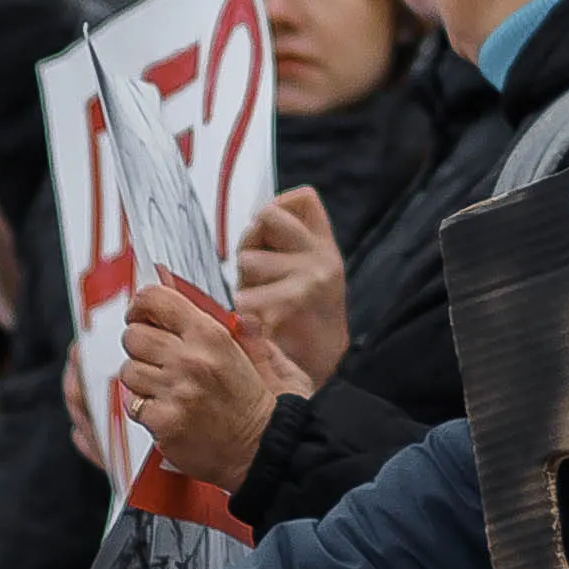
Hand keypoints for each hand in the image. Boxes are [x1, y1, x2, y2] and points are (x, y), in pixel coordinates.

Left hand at [121, 273, 305, 489]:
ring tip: (166, 387)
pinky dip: (144, 408)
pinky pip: (132, 404)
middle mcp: (190, 360)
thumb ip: (240, 328)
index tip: (142, 314)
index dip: (142, 305)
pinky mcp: (163, 422)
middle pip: (134, 335)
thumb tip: (228, 307)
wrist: (264, 452)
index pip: (155, 299)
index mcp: (212, 336)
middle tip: (157, 356)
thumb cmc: (263, 407)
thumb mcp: (262, 355)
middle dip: (141, 345)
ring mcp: (175, 392)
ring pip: (129, 370)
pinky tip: (167, 409)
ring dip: (141, 378)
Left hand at [233, 189, 350, 388]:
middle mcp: (323, 256)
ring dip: (244, 281)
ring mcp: (309, 278)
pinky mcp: (290, 303)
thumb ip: (288, 239)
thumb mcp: (304, 271)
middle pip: (267, 217)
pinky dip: (242, 311)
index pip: (302, 199)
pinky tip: (256, 324)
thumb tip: (266, 210)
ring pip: (249, 258)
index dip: (275, 212)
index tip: (267, 236)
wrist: (314, 370)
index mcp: (326, 245)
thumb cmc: (300, 320)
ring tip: (257, 305)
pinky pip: (244, 295)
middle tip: (254, 272)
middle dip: (251, 241)